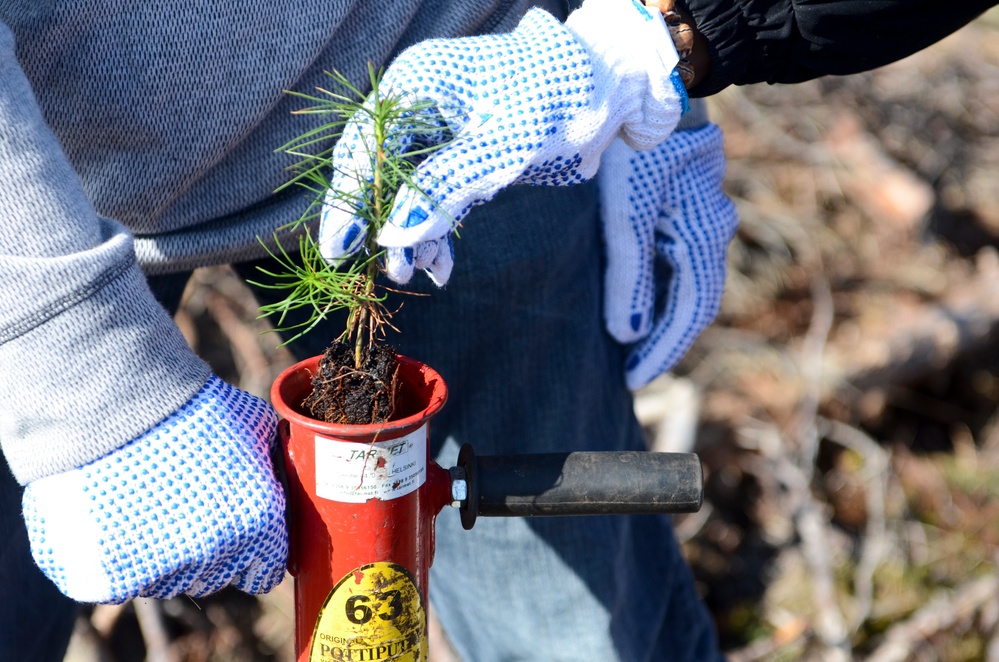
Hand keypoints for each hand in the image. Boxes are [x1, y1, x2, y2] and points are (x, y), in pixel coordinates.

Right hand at [22, 375, 286, 603]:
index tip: (237, 536)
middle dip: (207, 550)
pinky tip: (115, 518)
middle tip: (186, 510)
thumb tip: (282, 479)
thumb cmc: (195, 407)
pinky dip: (116, 558)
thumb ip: (271, 467)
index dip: (254, 555)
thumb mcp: (255, 428)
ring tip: (148, 505)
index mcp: (258, 524)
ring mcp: (158, 571)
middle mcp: (214, 555)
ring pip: (166, 581)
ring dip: (161, 554)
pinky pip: (120, 582)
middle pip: (214, 577)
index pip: (264, 571)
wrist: (120, 399)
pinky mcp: (107, 578)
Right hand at [320, 0, 687, 285]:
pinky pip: (436, 195)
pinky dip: (437, 228)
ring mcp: (440, 130)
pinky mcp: (462, 153)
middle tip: (384, 273)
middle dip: (381, 225)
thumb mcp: (501, 148)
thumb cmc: (556, 99)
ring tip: (414, 276)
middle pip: (378, 171)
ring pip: (407, 190)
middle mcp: (418, 105)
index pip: (364, 149)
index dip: (349, 202)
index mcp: (416, 86)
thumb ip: (443, 189)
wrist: (609, 86)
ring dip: (411, 234)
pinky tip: (440, 266)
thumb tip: (391, 238)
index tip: (339, 252)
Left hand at [598, 122, 737, 389]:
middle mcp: (712, 229)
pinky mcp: (685, 205)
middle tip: (628, 369)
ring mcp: (703, 216)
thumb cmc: (634, 147)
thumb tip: (626, 334)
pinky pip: (677, 259)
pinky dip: (657, 286)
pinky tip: (634, 299)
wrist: (650, 85)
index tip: (633, 380)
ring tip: (627, 345)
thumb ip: (626, 275)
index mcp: (703, 235)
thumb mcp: (624, 213)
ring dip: (659, 314)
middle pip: (692, 302)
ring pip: (685, 281)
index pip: (690, 312)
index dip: (663, 351)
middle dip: (662, 339)